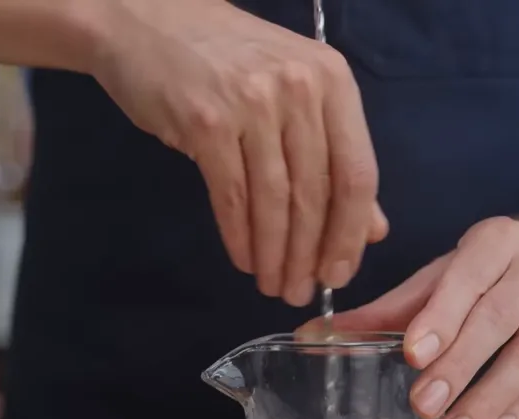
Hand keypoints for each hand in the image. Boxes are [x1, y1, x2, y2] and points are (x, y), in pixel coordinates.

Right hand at [94, 0, 387, 305]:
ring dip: (276, 255)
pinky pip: (231, 197)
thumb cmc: (226, 60)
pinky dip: (240, 237)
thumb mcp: (293, 95)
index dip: (350, 234)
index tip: (340, 274)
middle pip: (317, 194)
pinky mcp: (205, 121)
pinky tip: (245, 260)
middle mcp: (299, 89)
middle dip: (310, 255)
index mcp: (333, 82)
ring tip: (274, 285)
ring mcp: (252, 103)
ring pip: (275, 201)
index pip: (357, 172)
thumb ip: (335, 158)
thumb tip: (371, 228)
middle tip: (300, 292)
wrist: (146, 18)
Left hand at [303, 217, 518, 418]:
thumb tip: (317, 336)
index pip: (468, 278)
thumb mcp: (453, 273)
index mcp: (498, 242)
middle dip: (460, 366)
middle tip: (425, 406)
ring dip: (491, 399)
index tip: (414, 353)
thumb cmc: (506, 269)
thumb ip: (391, 308)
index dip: (442, 316)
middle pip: (498, 321)